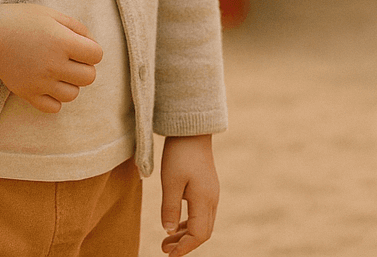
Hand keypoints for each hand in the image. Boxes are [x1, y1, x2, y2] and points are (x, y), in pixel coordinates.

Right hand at [0, 4, 100, 112]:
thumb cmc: (22, 20)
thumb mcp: (52, 14)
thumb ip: (77, 28)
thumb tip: (92, 44)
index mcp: (63, 42)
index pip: (97, 55)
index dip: (91, 49)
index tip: (80, 45)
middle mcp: (54, 64)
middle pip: (89, 77)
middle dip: (84, 67)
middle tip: (70, 58)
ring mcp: (40, 82)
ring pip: (73, 94)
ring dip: (70, 83)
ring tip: (58, 71)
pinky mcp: (27, 93)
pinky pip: (53, 108)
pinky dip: (55, 99)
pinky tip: (48, 85)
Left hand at [160, 135, 218, 255]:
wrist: (192, 130)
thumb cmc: (180, 154)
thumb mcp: (170, 181)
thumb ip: (170, 208)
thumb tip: (169, 232)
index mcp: (204, 200)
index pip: (198, 234)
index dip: (184, 248)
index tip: (169, 255)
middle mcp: (212, 199)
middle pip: (203, 232)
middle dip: (185, 244)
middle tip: (164, 249)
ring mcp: (211, 193)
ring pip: (203, 223)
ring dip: (187, 235)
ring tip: (167, 241)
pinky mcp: (208, 187)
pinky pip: (202, 213)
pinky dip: (190, 223)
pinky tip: (177, 224)